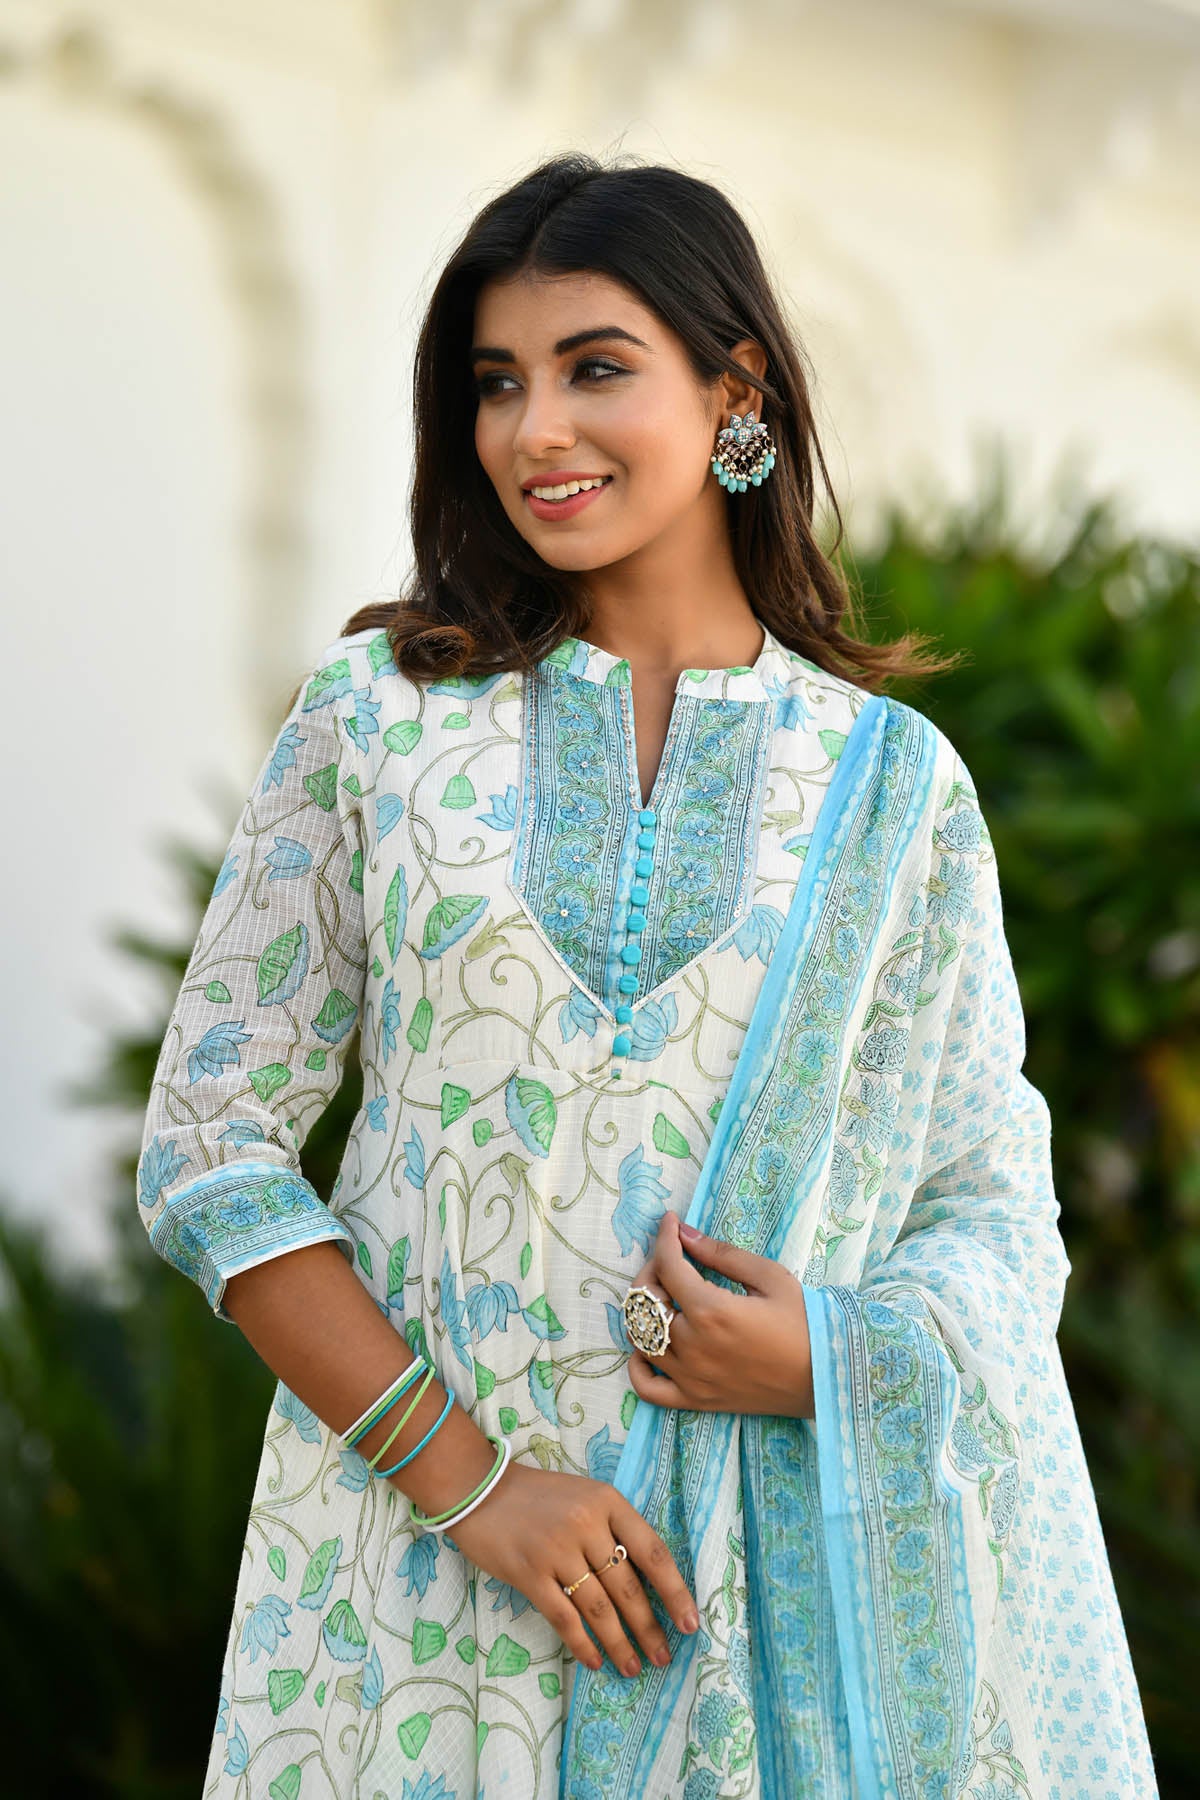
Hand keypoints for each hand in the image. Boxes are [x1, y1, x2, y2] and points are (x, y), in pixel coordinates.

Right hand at [446, 1463, 699, 1678]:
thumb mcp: (585, 1497)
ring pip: (599, 1608)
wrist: (479, 1489)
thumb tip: (647, 1584)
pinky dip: (582, 1643)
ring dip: (620, 1643)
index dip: (675, 1590)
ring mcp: (556, 1550)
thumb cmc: (538, 1496)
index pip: (652, 1551)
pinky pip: (564, 1617)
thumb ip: (612, 1531)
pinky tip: (595, 1661)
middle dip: (650, 1627)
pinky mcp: (529, 1574)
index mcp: (607, 1501)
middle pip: (627, 1586)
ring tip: (634, 1667)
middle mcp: (585, 1524)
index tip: (690, 1622)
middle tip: (664, 1657)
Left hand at [624, 1210, 813, 1417]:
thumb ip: (722, 1254)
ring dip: (643, 1310)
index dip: (664, 1236)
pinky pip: (647, 1387)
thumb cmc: (803, 1323)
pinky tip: (648, 1347)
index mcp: (711, 1310)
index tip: (669, 1221)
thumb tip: (685, 1233)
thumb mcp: (769, 1277)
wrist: (824, 1376)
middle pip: (645, 1299)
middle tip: (671, 1257)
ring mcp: (690, 1377)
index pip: (668, 1264)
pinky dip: (637, 1366)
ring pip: (639, 1338)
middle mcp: (692, 1345)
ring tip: (663, 1295)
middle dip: (652, 1268)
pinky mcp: (694, 1400)